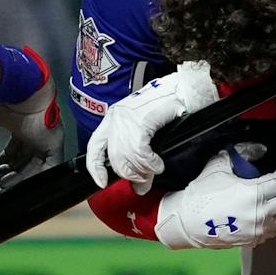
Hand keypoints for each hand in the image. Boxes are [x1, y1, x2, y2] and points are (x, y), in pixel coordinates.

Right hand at [0, 47, 63, 187]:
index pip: (16, 149)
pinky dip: (35, 176)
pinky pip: (50, 166)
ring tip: (4, 183)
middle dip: (11, 172)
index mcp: (21, 124)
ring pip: (37, 165)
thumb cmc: (3, 95)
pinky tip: (18, 181)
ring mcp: (46, 136)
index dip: (5, 162)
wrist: (16, 86)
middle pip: (26, 159)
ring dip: (21, 177)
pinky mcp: (54, 141)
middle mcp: (35, 131)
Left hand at [86, 61, 218, 192]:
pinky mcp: (140, 121)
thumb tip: (138, 185)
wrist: (181, 90)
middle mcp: (116, 118)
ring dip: (142, 170)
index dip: (95, 168)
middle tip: (142, 181)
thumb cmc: (165, 106)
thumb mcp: (143, 127)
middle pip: (114, 158)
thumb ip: (136, 153)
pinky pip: (140, 153)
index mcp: (111, 118)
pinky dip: (151, 164)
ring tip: (153, 170)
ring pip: (127, 158)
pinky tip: (157, 163)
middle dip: (129, 174)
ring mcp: (127, 119)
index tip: (102, 182)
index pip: (94, 147)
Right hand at [154, 147, 275, 249]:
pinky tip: (268, 214)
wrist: (185, 221)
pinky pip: (274, 231)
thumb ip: (241, 153)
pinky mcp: (254, 241)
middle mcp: (260, 214)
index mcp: (254, 193)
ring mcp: (258, 230)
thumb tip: (259, 148)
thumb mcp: (218, 167)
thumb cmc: (201, 193)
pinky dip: (274, 222)